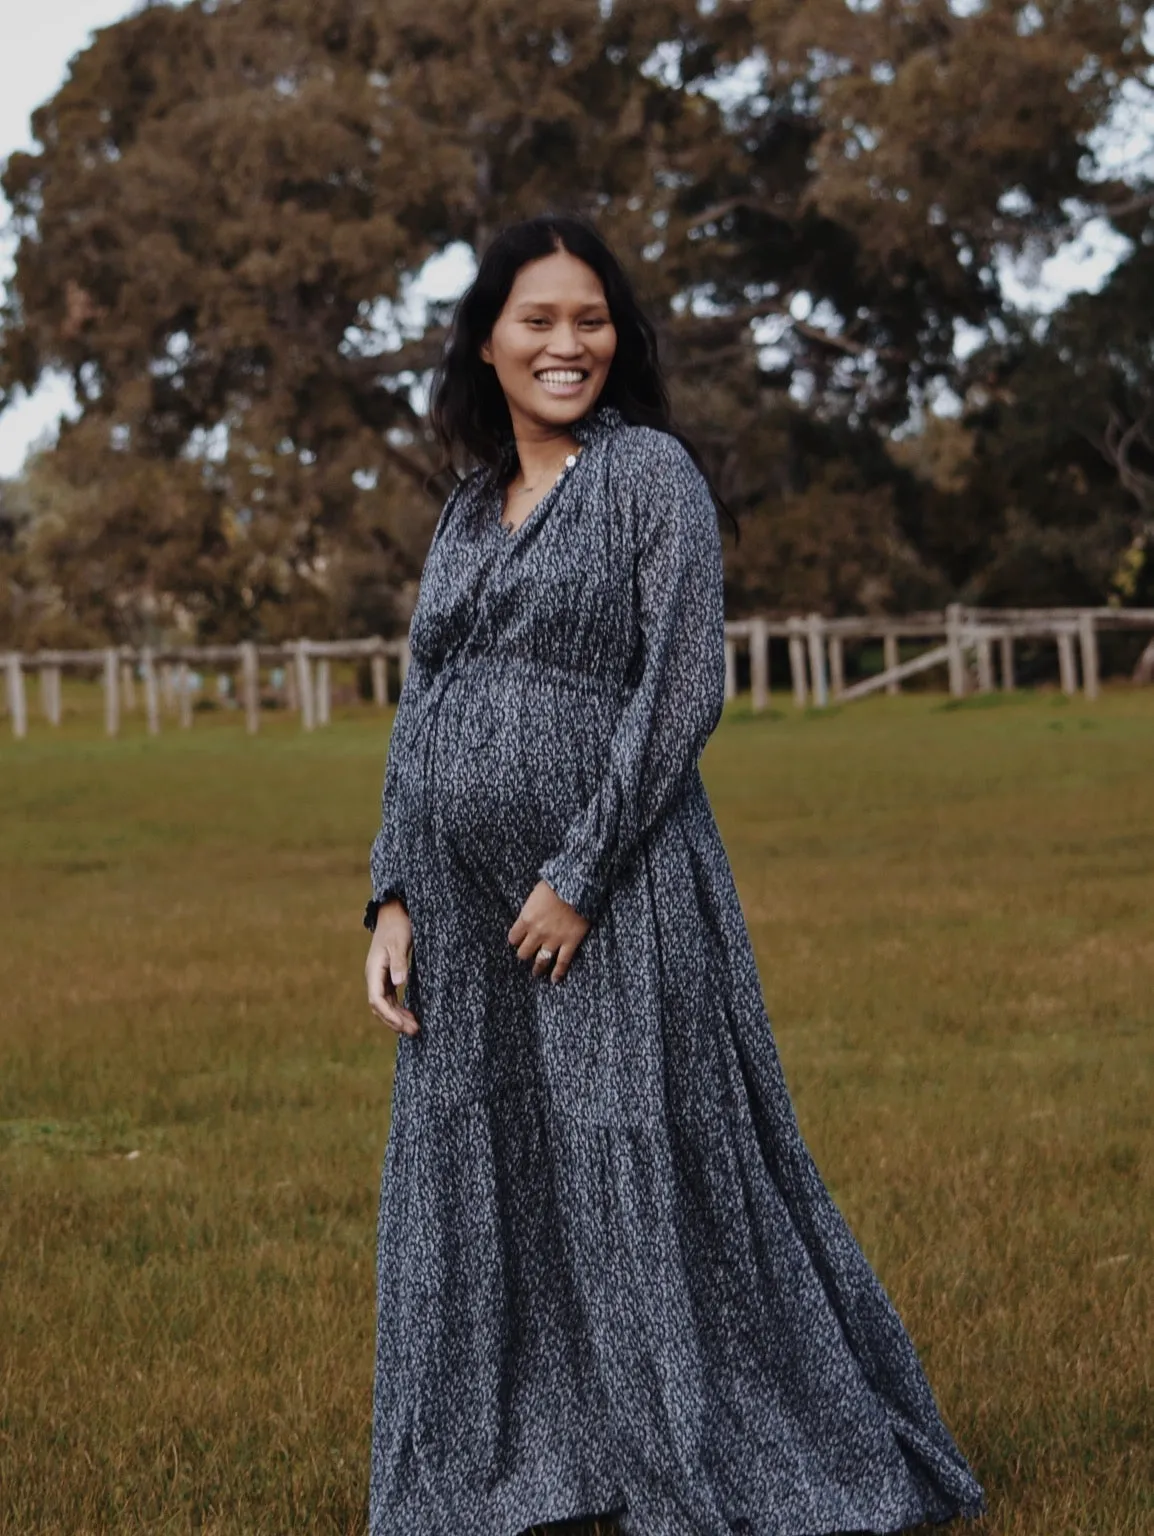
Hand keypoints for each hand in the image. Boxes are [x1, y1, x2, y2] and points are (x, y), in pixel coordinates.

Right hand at [365, 899, 418, 1035]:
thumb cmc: (398, 925)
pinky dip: (398, 1008)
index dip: (389, 1014)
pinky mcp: (387, 976)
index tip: (404, 1025)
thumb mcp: (400, 942)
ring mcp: (380, 977)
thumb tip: (399, 982)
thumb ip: (399, 961)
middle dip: (395, 1021)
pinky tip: (410, 1015)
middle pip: (380, 1006)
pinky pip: (390, 998)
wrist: (394, 912)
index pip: (377, 999)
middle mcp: (374, 976)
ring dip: (397, 1017)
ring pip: (385, 1004)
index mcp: (374, 970)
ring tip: (414, 1028)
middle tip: (414, 1031)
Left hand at [508, 880, 589, 983]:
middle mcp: (537, 933)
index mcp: (526, 919)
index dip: (515, 940)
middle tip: (527, 955)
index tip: (518, 941)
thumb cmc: (555, 885)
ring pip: (541, 960)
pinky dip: (558, 972)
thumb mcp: (535, 895)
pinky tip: (555, 979)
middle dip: (525, 954)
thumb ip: (530, 909)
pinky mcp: (570, 942)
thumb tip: (528, 916)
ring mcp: (554, 939)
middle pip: (524, 952)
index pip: (513, 938)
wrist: (577, 887)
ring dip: (537, 968)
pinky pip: (562, 962)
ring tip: (536, 973)